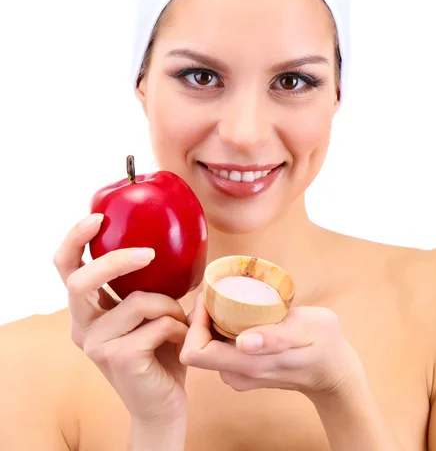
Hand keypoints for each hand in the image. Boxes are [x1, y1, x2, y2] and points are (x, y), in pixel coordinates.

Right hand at [53, 213, 187, 424]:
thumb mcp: (149, 311)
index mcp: (86, 310)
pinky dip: (178, 326)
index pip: (66, 267)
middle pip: (80, 280)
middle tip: (149, 253)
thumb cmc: (159, 351)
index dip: (75, 239)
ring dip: (170, 305)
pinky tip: (182, 340)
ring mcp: (96, 345)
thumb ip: (145, 283)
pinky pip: (157, 323)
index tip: (98, 217)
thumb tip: (169, 240)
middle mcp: (82, 326)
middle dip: (116, 261)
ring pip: (136, 300)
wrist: (162, 405)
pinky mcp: (118, 359)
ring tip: (182, 319)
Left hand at [180, 294, 364, 402]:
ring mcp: (238, 375)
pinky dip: (220, 329)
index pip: (194, 352)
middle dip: (201, 317)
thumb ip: (276, 337)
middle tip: (217, 292)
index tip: (210, 297)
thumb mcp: (308, 331)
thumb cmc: (325, 344)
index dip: (196, 322)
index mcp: (248, 366)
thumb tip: (242, 342)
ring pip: (205, 347)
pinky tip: (238, 314)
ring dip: (210, 321)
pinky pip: (217, 348)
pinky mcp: (242, 371)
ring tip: (228, 300)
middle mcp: (237, 375)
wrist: (334, 372)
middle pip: (195, 347)